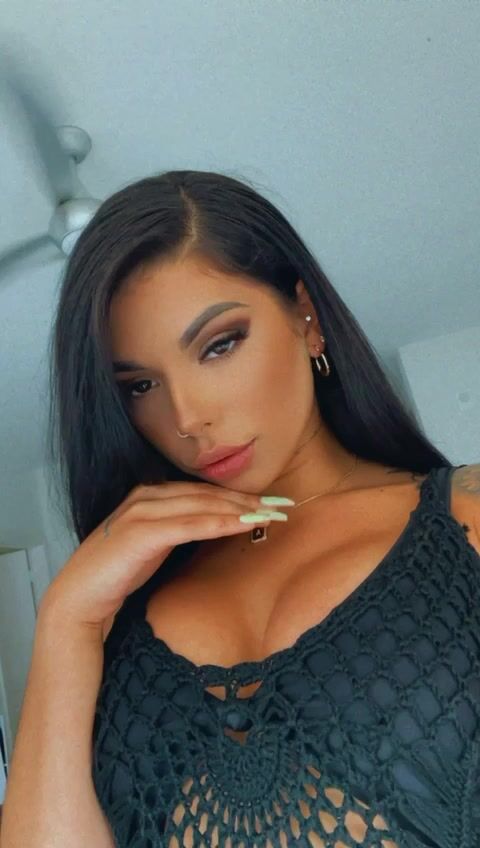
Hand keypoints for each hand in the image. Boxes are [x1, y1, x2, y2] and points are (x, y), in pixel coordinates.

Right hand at [40, 481, 272, 634]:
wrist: (81, 596)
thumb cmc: (120, 571)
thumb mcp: (158, 543)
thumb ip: (182, 528)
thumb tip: (219, 525)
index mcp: (152, 494)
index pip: (205, 491)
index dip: (240, 495)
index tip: (272, 502)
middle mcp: (147, 495)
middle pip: (208, 494)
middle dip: (248, 498)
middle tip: (283, 505)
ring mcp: (142, 510)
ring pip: (202, 505)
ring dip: (240, 508)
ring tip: (271, 513)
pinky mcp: (141, 532)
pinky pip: (188, 524)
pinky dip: (218, 523)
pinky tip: (243, 524)